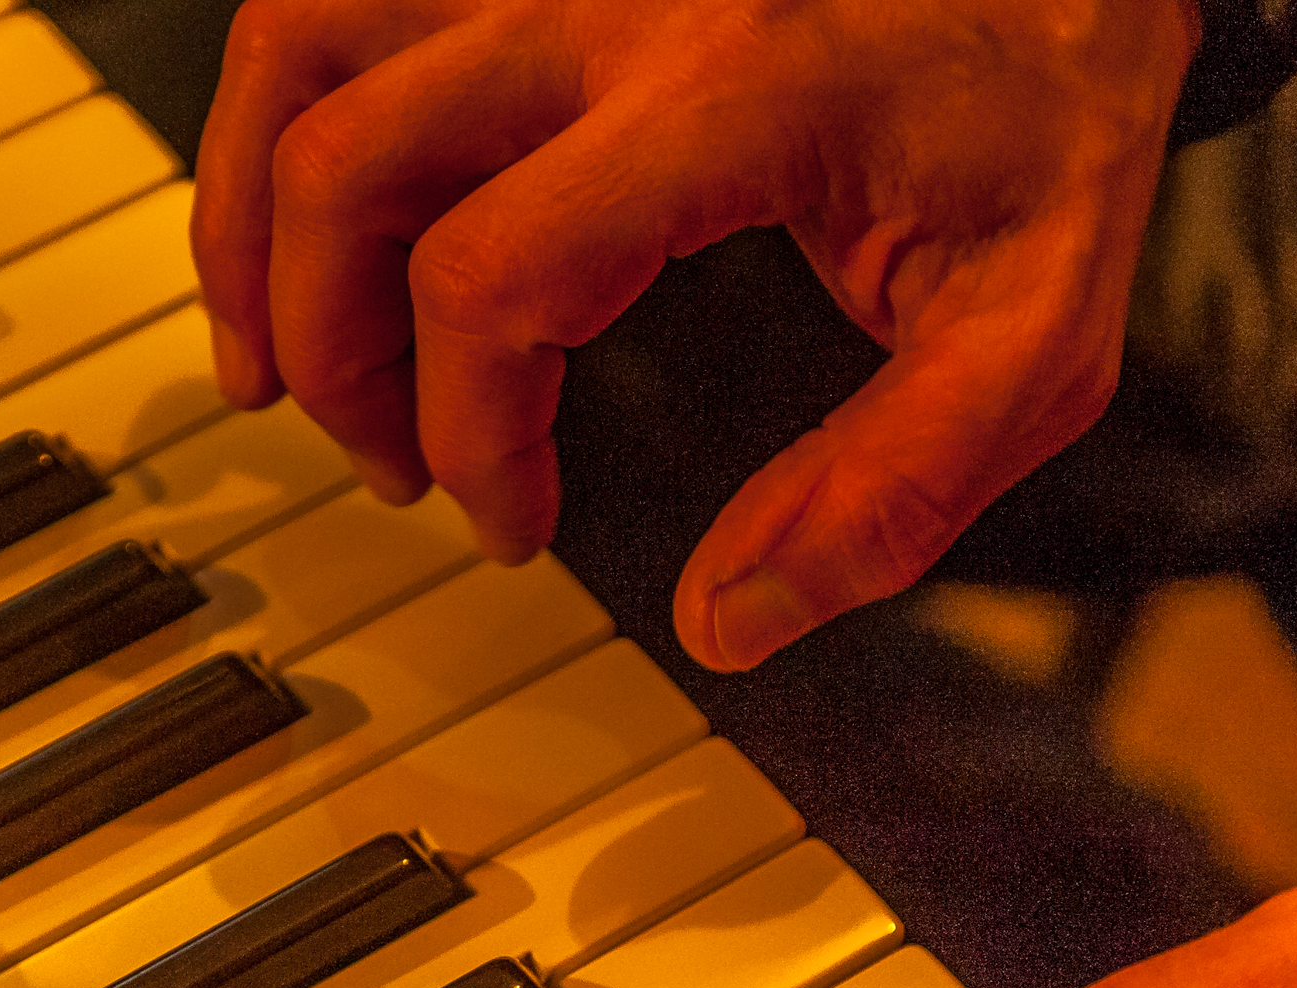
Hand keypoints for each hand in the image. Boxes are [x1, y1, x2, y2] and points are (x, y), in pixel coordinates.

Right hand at [191, 0, 1200, 668]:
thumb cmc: (1046, 104)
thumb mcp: (1036, 329)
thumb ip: (893, 492)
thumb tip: (729, 621)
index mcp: (728, 93)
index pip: (492, 282)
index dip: (468, 439)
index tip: (509, 517)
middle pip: (347, 170)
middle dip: (333, 357)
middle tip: (388, 462)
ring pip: (294, 51)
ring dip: (250, 223)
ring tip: (271, 355)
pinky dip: (275, 116)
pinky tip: (297, 216)